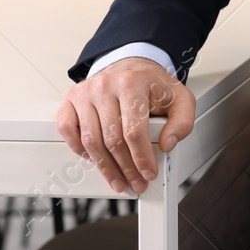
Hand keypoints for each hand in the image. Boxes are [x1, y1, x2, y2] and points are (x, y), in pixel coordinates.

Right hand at [56, 57, 194, 194]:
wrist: (132, 67)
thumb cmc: (152, 85)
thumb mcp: (179, 98)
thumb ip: (182, 121)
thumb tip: (167, 143)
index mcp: (132, 83)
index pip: (134, 131)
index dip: (141, 158)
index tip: (148, 173)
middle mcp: (105, 86)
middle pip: (112, 140)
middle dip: (125, 168)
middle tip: (135, 183)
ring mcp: (86, 92)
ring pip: (91, 140)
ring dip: (105, 167)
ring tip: (118, 180)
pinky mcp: (72, 98)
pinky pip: (67, 130)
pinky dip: (78, 149)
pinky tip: (94, 159)